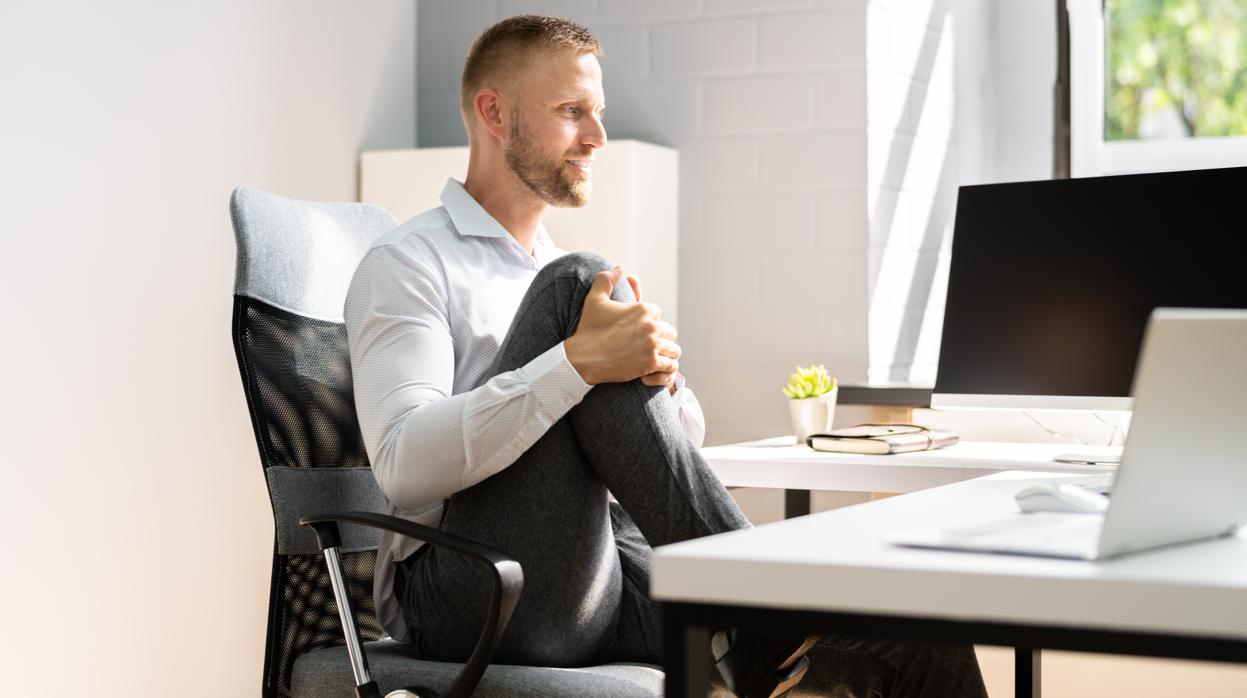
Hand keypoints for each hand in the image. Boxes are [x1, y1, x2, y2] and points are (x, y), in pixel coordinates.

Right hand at [565, 267, 680, 387]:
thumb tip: (619, 268)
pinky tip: (656, 369)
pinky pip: (671, 365)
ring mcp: (652, 345)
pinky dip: (665, 368)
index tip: (639, 330)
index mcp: (642, 309)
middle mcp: (651, 325)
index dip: (649, 321)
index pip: (657, 313)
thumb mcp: (594, 300)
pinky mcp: (650, 363)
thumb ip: (606, 279)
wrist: (582, 358)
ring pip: (673, 349)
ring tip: (657, 357)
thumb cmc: (588, 329)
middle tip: (649, 345)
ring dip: (666, 353)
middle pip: (669, 331)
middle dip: (661, 337)